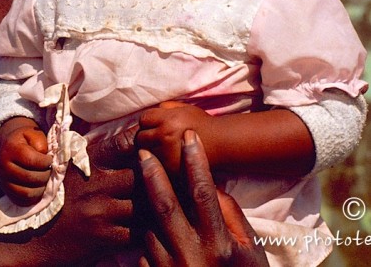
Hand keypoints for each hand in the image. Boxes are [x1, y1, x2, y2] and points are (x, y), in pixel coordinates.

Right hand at [0, 117, 51, 205]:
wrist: (10, 145)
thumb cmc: (26, 140)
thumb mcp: (33, 133)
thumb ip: (41, 143)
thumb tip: (45, 157)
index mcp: (11, 149)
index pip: (32, 161)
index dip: (45, 162)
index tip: (50, 159)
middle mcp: (4, 167)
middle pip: (30, 178)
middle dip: (45, 175)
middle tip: (49, 170)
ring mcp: (3, 181)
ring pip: (26, 193)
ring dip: (41, 188)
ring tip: (44, 179)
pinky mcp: (6, 192)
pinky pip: (21, 201)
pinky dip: (33, 198)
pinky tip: (38, 187)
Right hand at [45, 126, 138, 263]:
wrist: (32, 239)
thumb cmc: (55, 200)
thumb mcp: (70, 170)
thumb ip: (94, 157)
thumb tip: (124, 139)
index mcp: (87, 163)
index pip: (122, 143)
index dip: (139, 140)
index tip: (147, 143)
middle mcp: (95, 184)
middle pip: (139, 174)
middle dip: (146, 179)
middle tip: (152, 183)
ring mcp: (101, 211)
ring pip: (141, 205)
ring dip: (144, 208)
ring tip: (146, 208)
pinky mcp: (105, 237)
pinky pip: (135, 232)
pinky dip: (138, 232)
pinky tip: (136, 230)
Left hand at [137, 101, 214, 174]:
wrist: (221, 145)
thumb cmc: (200, 123)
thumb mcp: (183, 108)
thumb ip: (164, 108)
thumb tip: (146, 116)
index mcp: (167, 120)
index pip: (143, 119)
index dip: (148, 121)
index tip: (155, 123)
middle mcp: (164, 137)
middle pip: (140, 137)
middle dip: (145, 136)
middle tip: (156, 137)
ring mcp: (166, 156)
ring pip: (143, 153)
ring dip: (149, 151)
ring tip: (161, 148)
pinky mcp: (170, 171)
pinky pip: (153, 166)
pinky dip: (155, 163)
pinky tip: (164, 159)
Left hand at [138, 130, 268, 266]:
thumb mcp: (250, 252)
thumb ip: (231, 216)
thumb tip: (212, 184)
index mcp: (218, 245)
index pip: (204, 192)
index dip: (196, 160)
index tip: (190, 137)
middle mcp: (191, 256)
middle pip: (164, 204)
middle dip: (152, 173)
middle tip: (142, 150)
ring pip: (150, 226)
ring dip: (147, 206)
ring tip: (144, 187)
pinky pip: (143, 251)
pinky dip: (145, 235)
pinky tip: (146, 226)